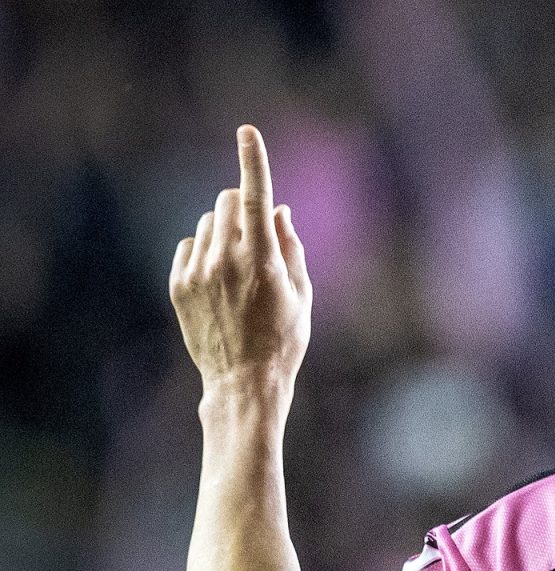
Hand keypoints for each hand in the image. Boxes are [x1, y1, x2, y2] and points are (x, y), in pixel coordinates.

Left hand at [170, 125, 310, 392]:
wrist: (243, 382)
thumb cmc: (283, 340)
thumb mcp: (302, 295)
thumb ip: (291, 247)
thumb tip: (277, 210)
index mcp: (263, 260)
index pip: (255, 197)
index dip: (253, 160)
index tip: (247, 132)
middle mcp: (227, 260)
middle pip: (226, 200)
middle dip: (241, 204)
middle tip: (254, 232)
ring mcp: (199, 272)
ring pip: (208, 223)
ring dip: (224, 232)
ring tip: (238, 270)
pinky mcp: (179, 285)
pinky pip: (189, 247)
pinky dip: (204, 253)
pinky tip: (219, 282)